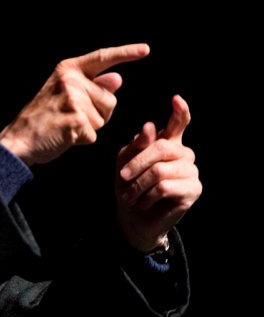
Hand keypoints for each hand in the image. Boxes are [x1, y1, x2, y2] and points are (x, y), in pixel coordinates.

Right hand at [0, 43, 149, 165]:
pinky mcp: (76, 121)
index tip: (146, 50)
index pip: (103, 58)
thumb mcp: (63, 94)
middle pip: (110, 100)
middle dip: (98, 114)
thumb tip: (118, 79)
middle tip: (70, 118)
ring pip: (103, 119)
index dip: (126, 53)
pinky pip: (94, 134)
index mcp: (68, 69)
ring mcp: (73, 100)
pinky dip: (82, 140)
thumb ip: (91, 86)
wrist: (19, 139)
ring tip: (66, 126)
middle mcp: (71, 81)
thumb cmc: (42, 118)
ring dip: (90, 128)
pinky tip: (64, 137)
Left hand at [116, 95, 202, 251]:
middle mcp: (183, 153)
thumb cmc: (129, 187)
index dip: (180, 111)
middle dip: (137, 163)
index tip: (175, 98)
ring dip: (139, 184)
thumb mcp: (124, 162)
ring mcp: (191, 171)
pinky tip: (144, 202)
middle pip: (162, 147)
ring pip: (160, 170)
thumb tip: (151, 127)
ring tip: (131, 195)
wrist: (132, 218)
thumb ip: (136, 145)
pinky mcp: (193, 189)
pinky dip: (147, 196)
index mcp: (168, 143)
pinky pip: (164, 187)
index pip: (179, 122)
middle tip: (122, 177)